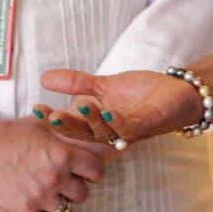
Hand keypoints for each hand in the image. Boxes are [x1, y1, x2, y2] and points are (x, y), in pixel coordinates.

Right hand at [0, 115, 103, 211]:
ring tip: (54, 199)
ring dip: (62, 206)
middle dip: (77, 190)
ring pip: (67, 211)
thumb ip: (65, 134)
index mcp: (64, 154)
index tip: (89, 173)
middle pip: (83, 194)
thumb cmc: (13, 133)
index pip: (96, 171)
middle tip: (68, 186)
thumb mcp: (44, 126)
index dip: (94, 172)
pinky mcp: (24, 210)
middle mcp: (56, 177)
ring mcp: (40, 195)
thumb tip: (82, 131)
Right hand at [38, 68, 203, 145]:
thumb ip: (76, 83)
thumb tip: (44, 77)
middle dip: (67, 127)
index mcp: (98, 125)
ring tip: (78, 109)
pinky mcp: (146, 124)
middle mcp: (110, 132)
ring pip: (105, 132)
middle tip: (51, 118)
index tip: (36, 110)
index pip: (71, 126)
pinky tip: (109, 112)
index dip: (53, 120)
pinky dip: (119, 122)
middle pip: (84, 134)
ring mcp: (128, 130)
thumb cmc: (141, 94)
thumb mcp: (103, 85)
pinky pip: (130, 127)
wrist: (176, 93)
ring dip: (92, 123)